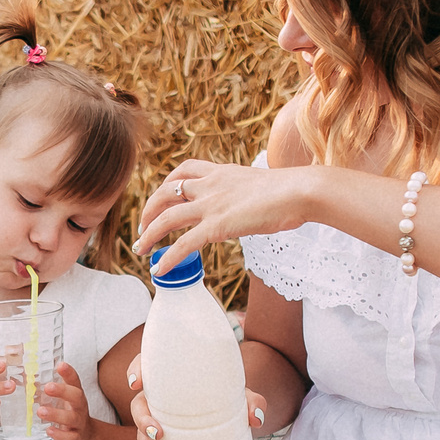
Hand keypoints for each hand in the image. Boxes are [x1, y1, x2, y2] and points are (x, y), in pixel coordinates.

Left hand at [35, 362, 96, 439]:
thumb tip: (25, 373)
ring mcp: (78, 423)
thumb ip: (48, 389)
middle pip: (76, 396)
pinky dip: (59, 434)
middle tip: (48, 387)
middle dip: (62, 391)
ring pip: (71, 418)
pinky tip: (49, 431)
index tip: (60, 364)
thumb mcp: (62, 400)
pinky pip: (70, 437)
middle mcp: (79, 407)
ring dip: (56, 414)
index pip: (74, 381)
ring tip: (41, 411)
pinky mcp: (75, 438)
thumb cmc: (69, 414)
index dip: (69, 372)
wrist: (86, 439)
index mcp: (75, 395)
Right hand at [125, 354, 269, 439]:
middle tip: (160, 434)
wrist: (229, 416)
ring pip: (142, 437)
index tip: (137, 383)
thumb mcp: (241, 396)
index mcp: (170, 380)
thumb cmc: (228, 397)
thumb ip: (251, 401)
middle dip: (143, 422)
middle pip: (139, 407)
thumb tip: (255, 420)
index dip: (136, 370)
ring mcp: (157, 425)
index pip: (147, 365)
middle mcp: (158, 401)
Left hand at [132, 159, 320, 262]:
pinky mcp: (218, 226)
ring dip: (149, 234)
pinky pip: (184, 244)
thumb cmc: (291, 191)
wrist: (299, 191)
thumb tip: (254, 205)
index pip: (184, 170)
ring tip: (140, 249)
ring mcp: (211, 205)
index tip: (161, 198)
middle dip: (148, 211)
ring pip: (166, 217)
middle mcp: (210, 185)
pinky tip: (160, 269)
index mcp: (221, 172)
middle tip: (143, 228)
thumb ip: (247, 193)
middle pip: (165, 193)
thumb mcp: (261, 184)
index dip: (166, 184)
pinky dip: (168, 257)